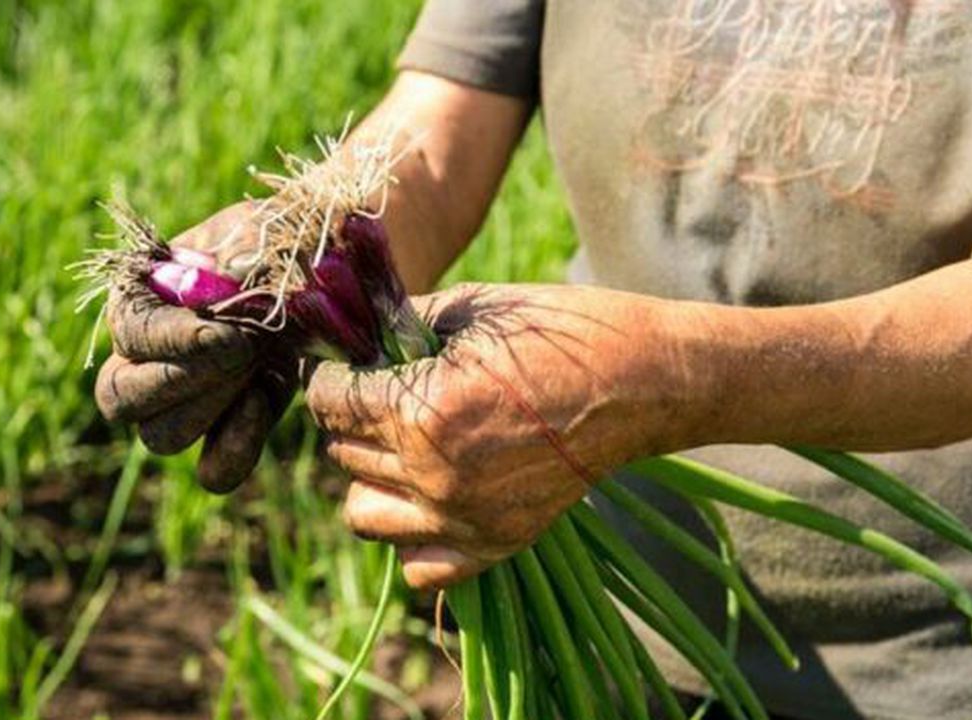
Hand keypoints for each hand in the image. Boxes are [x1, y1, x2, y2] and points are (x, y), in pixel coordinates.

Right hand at [95, 203, 296, 492]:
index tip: (228, 333)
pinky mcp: (228, 431)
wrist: (333, 278)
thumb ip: (236, 253)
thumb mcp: (262, 231)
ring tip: (258, 360)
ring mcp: (182, 401)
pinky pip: (214, 470)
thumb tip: (212, 289)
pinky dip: (238, 447)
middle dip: (182, 378)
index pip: (127, 334)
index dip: (172, 341)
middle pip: (119, 398)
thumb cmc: (285, 242)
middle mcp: (146, 354)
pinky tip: (265, 397)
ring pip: (160, 437)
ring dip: (213, 404)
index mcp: (140, 295)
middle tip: (243, 349)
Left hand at [304, 283, 687, 588]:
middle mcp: (435, 473)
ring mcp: (465, 518)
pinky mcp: (497, 544)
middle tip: (385, 390)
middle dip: (352, 416)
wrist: (643, 379)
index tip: (345, 362)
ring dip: (369, 475)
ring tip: (401, 443)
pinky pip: (418, 565)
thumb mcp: (470, 310)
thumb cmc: (560, 331)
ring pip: (363, 513)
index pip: (327, 401)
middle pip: (340, 452)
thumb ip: (396, 327)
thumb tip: (345, 334)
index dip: (330, 373)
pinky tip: (430, 492)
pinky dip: (411, 534)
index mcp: (423, 410)